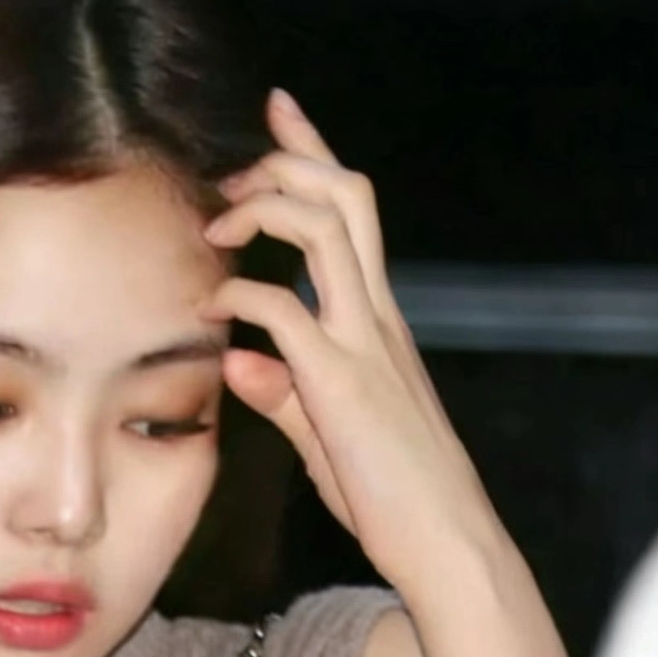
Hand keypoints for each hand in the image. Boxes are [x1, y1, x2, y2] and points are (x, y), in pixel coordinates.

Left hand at [202, 88, 497, 591]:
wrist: (446, 546)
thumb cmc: (394, 499)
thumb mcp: (328, 438)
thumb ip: (285, 394)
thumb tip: (235, 359)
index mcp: (378, 322)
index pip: (352, 213)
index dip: (314, 153)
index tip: (278, 110)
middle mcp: (378, 319)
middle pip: (346, 195)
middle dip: (285, 162)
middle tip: (230, 174)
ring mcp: (366, 345)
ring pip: (324, 228)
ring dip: (261, 211)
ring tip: (216, 231)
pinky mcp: (345, 385)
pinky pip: (287, 313)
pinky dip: (241, 298)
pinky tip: (211, 313)